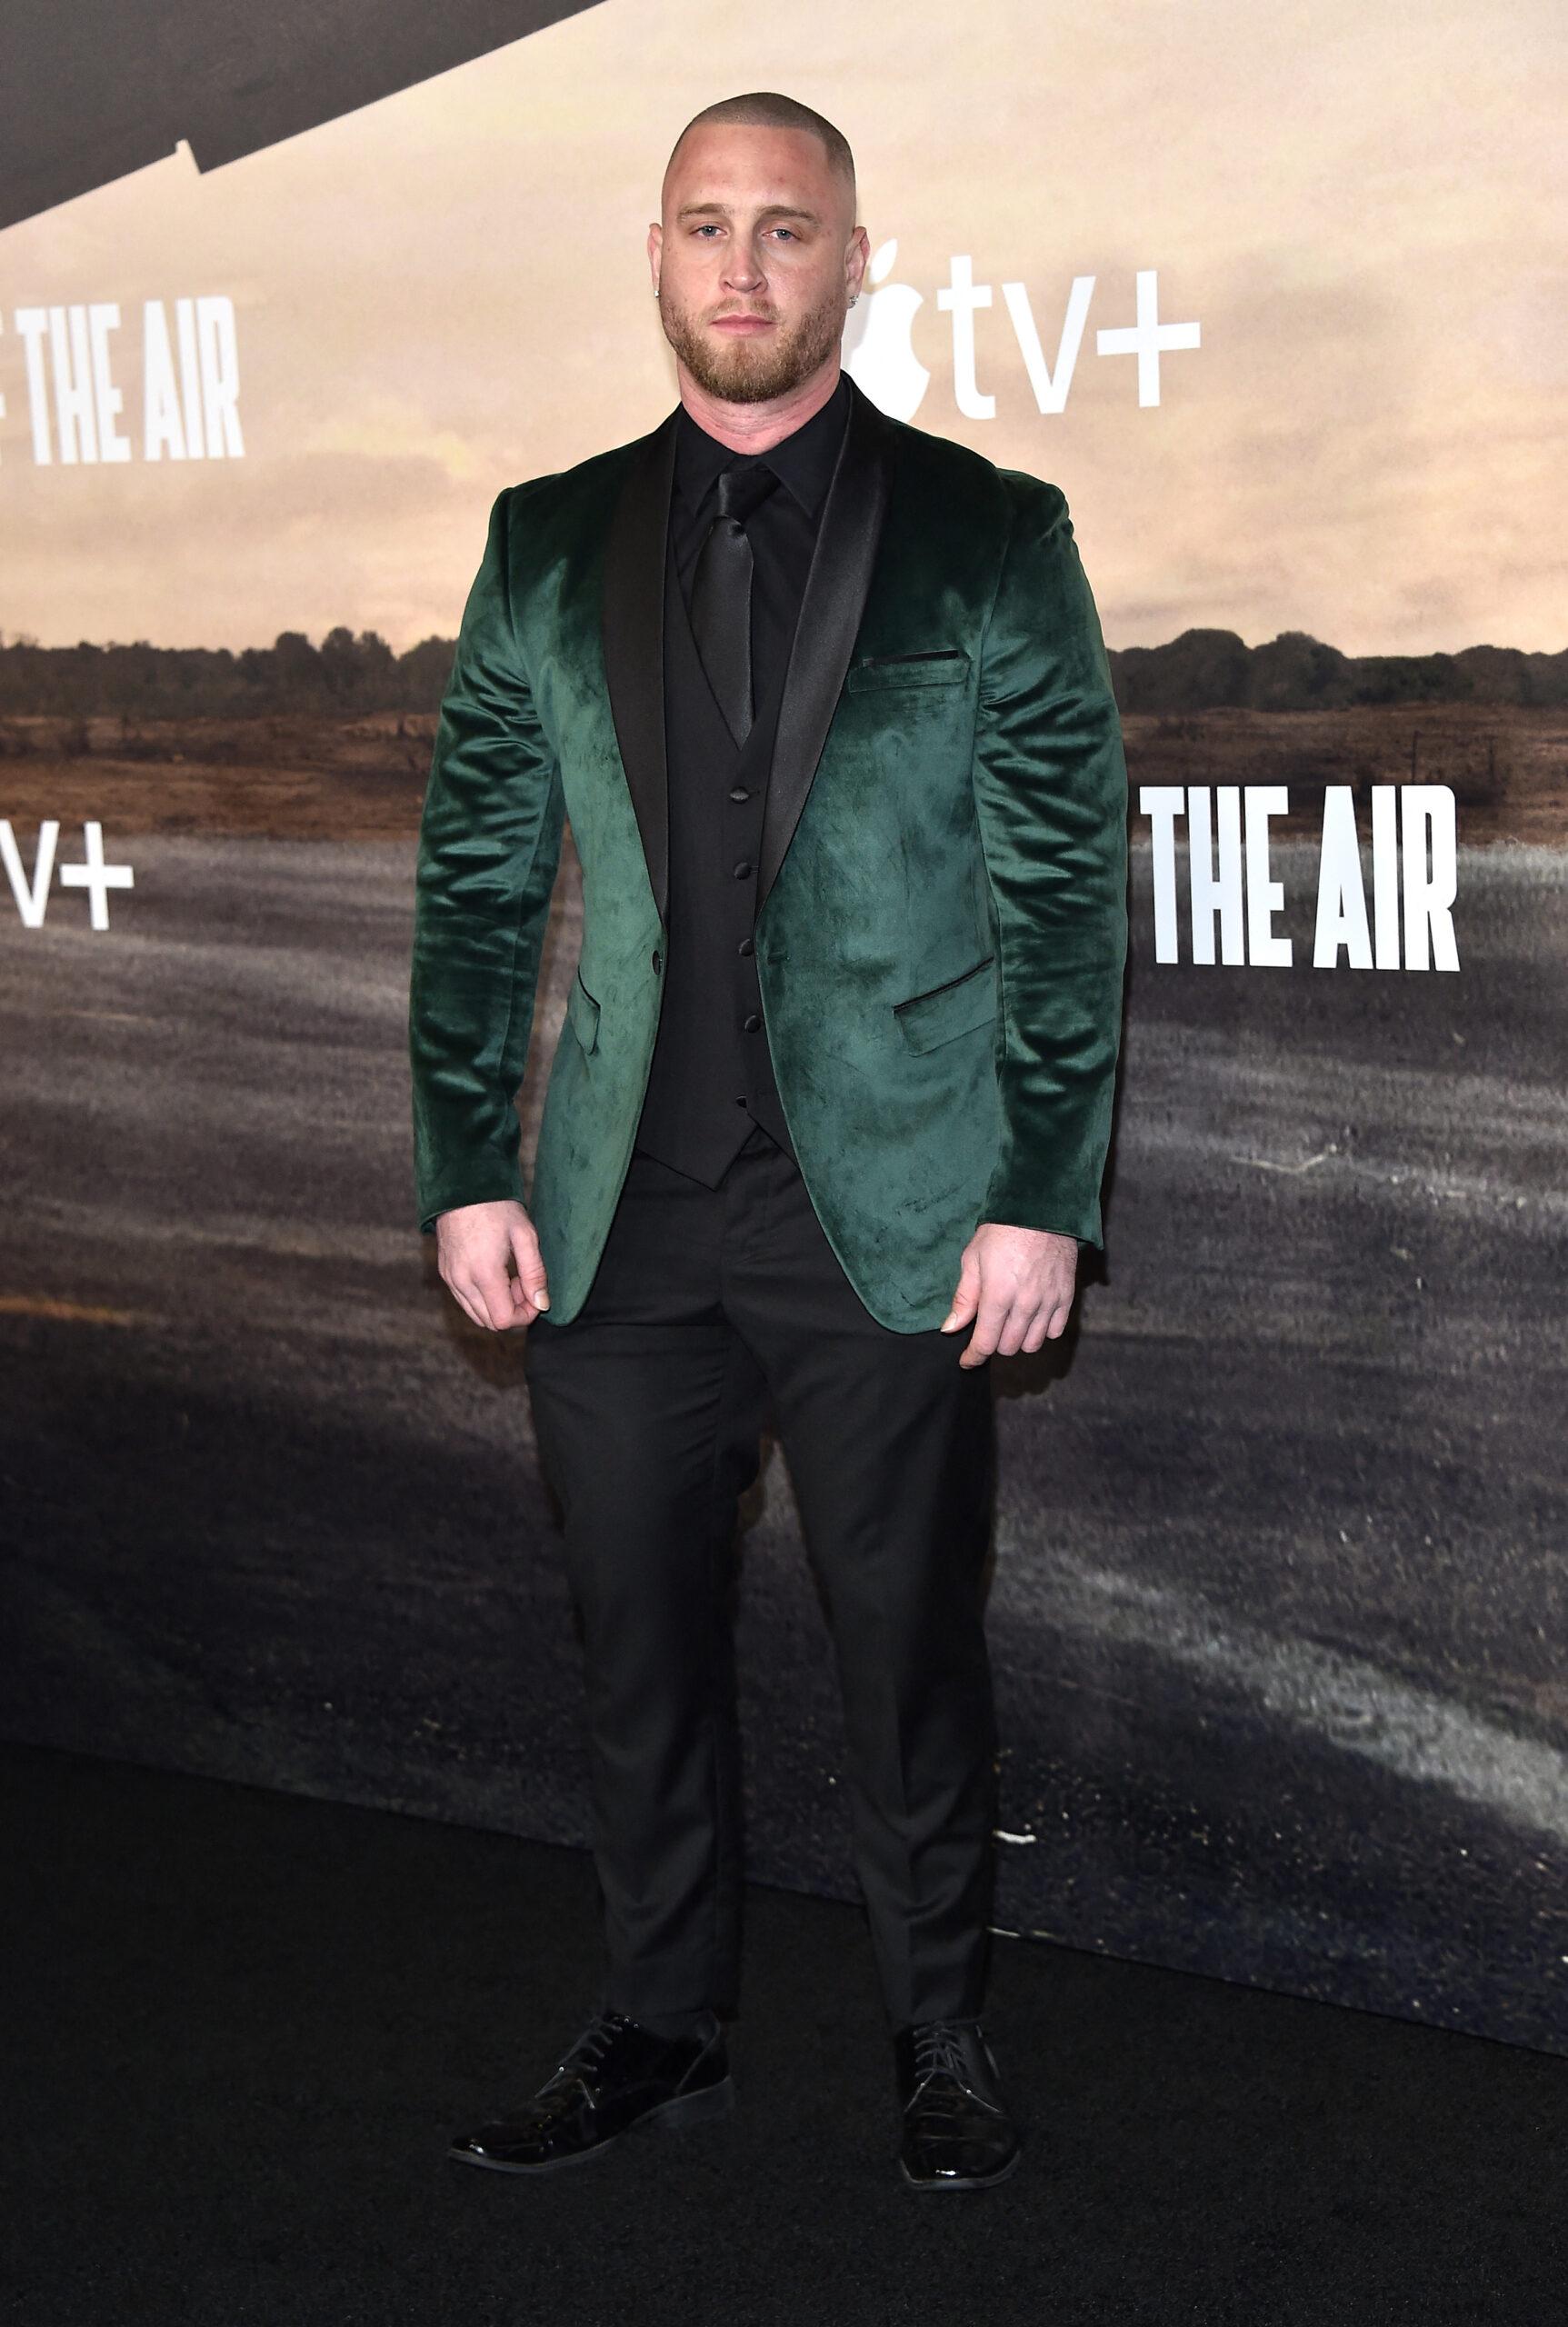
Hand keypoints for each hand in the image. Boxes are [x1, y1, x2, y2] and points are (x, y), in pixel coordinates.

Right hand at [434, 1198, 549, 1332]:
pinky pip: (465, 1301)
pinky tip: (495, 1273)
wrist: (462, 1186)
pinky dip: (483, 1298)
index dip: (525, 1314)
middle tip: (524, 1283)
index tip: (535, 1294)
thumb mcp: (525, 1236)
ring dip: (498, 1305)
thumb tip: (542, 1304)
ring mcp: (450, 1278)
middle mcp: (462, 1281)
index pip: (503, 1320)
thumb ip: (535, 1273)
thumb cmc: (497, 1207)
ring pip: (476, 1315)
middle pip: (489, 1322)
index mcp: (483, 1273)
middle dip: (513, 1310)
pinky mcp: (445, 1273)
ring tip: (511, 1277)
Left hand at [941, 1222, 1077, 1366]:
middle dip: (993, 1345)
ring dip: (1017, 1341)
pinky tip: (1032, 1319)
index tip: (967, 1361)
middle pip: (1008, 1347)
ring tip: (1010, 1325)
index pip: (985, 1343)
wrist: (1041, 1209)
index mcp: (998, 1295)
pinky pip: (1055, 1331)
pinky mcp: (1067, 1296)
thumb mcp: (972, 1260)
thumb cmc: (1001, 1231)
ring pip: (1032, 1344)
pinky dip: (1042, 1332)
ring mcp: (1049, 1301)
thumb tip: (950, 1329)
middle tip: (988, 1330)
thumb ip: (964, 1298)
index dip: (973, 1357)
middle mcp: (1025, 1304)